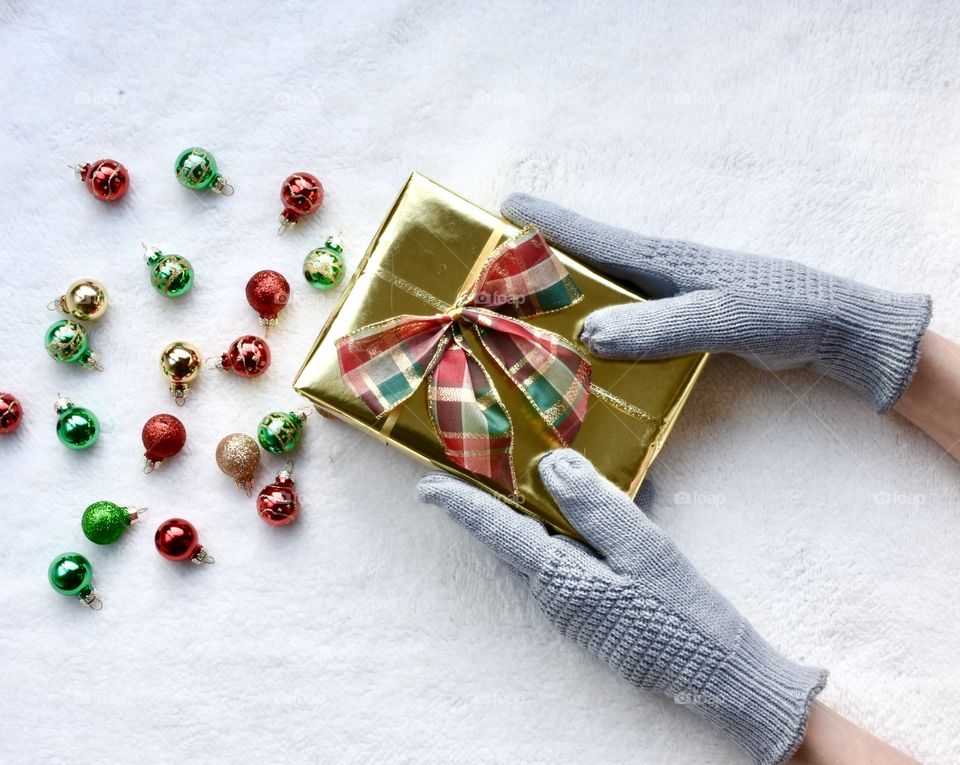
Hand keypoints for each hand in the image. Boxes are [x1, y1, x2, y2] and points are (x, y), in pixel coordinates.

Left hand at [419, 450, 825, 764]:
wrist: (718, 676)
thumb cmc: (683, 614)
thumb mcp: (644, 552)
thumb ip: (596, 508)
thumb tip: (553, 466)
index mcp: (560, 578)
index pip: (499, 531)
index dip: (461, 506)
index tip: (426, 487)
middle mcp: (556, 595)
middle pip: (517, 535)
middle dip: (501, 499)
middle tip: (493, 459)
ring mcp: (574, 606)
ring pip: (547, 545)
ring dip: (546, 512)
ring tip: (556, 477)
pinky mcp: (595, 610)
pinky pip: (573, 559)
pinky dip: (578, 531)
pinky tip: (606, 513)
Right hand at [502, 194, 931, 412]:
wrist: (832, 328)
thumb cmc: (780, 310)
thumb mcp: (720, 317)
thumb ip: (660, 327)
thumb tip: (589, 335)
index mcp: (662, 259)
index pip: (592, 236)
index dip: (546, 222)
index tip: (502, 208)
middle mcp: (658, 274)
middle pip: (587, 264)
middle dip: (540, 265)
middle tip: (492, 278)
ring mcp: (668, 298)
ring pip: (603, 295)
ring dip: (566, 303)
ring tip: (522, 320)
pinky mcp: (680, 323)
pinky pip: (624, 324)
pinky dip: (596, 333)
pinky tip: (582, 357)